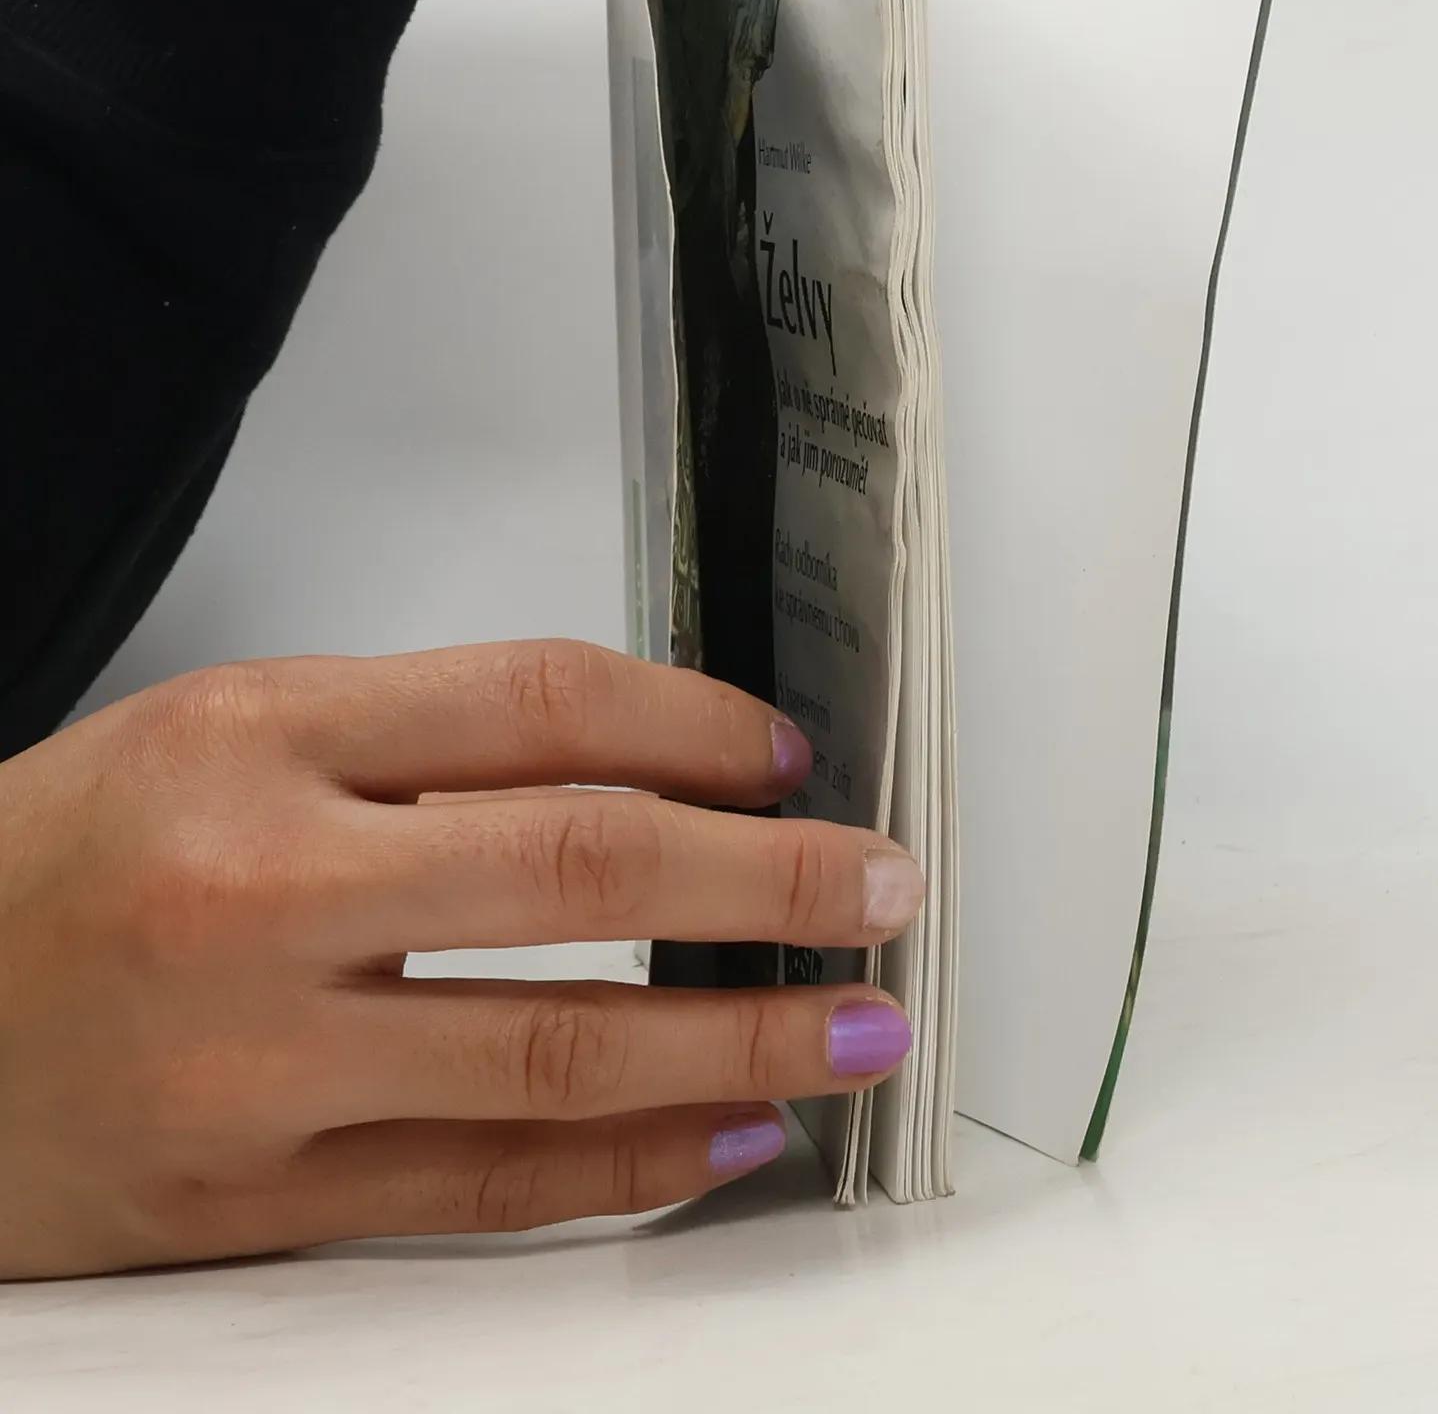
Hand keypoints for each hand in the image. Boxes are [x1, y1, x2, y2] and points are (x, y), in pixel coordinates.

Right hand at [0, 640, 923, 1279]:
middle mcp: (260, 891)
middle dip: (773, 881)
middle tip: (884, 888)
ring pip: (557, 1054)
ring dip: (741, 1040)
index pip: (542, 703)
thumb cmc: (73, 858)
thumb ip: (429, 742)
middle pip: (583, 870)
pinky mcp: (250, 1205)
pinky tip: (732, 1132)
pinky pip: (484, 1189)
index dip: (700, 727)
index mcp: (260, 738)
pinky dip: (631, 1166)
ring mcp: (256, 1065)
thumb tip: (653, 769)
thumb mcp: (231, 732)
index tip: (789, 756)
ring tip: (855, 1026)